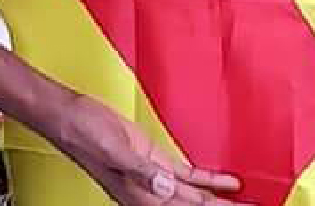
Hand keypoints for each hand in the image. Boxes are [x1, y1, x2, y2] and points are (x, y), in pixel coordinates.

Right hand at [44, 91, 245, 204]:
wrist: (69, 116)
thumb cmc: (85, 134)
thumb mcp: (115, 151)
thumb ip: (142, 170)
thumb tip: (168, 186)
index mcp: (142, 194)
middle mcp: (150, 191)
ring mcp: (153, 177)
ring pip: (193, 194)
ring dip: (218, 199)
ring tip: (245, 203)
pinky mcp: (153, 160)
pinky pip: (186, 175)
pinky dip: (207, 178)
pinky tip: (226, 181)